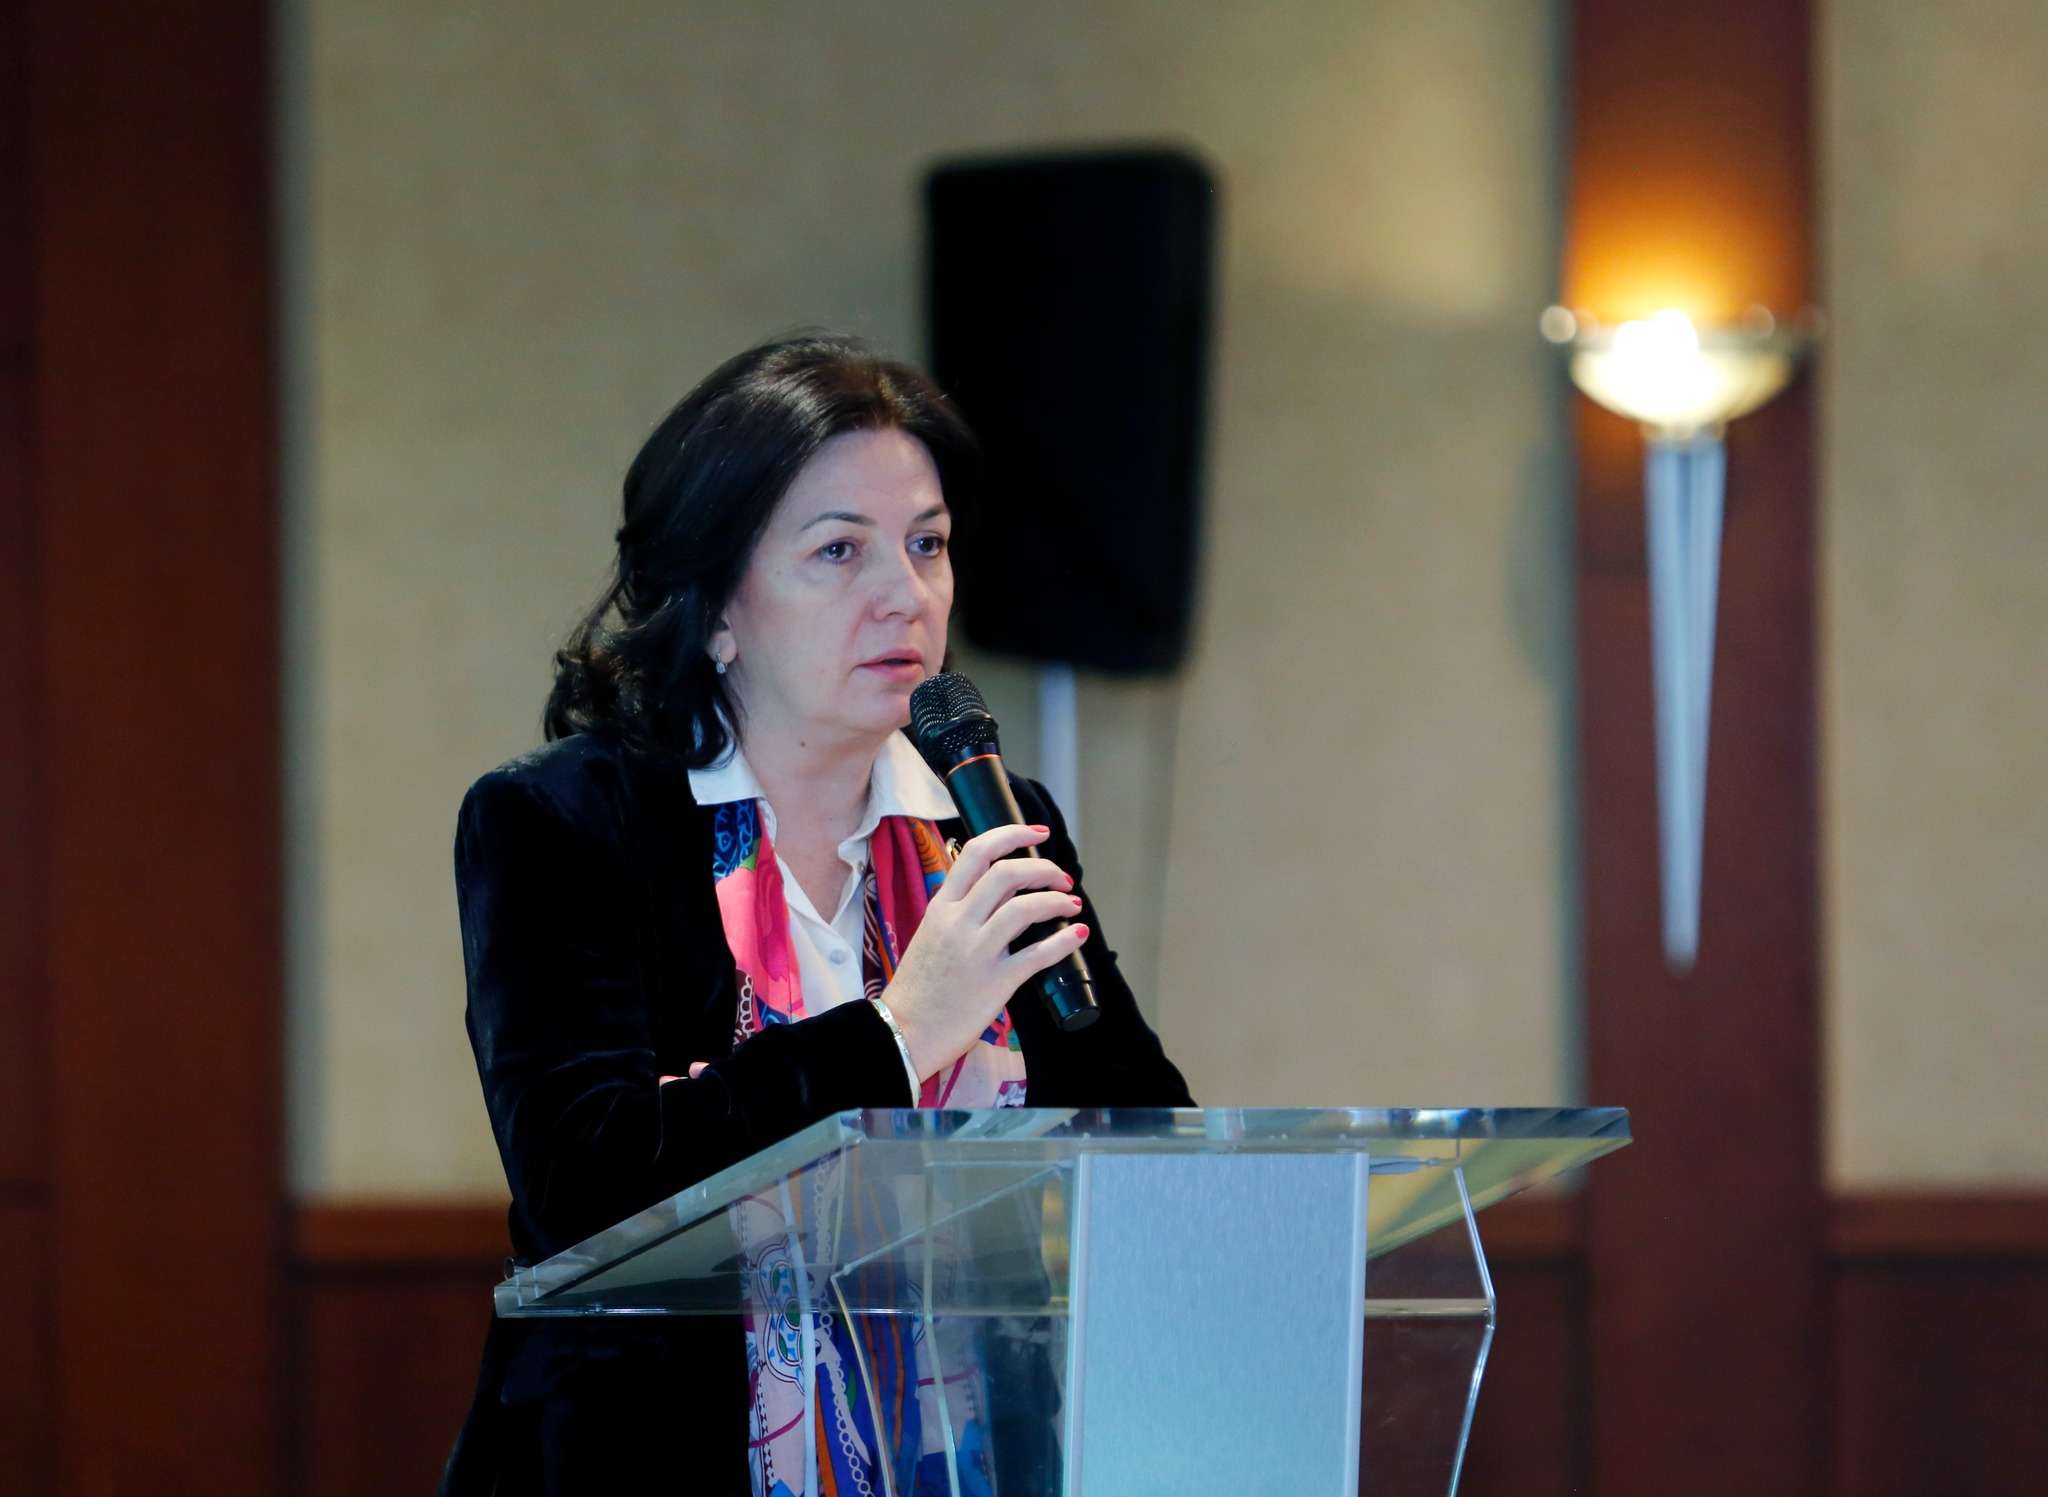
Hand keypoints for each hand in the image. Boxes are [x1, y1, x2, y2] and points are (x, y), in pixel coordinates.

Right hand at [881, 823, 1086, 1082]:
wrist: (903, 1031)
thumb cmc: (918, 987)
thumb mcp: (930, 934)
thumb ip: (959, 912)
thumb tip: (998, 896)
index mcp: (941, 906)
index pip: (978, 852)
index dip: (1013, 834)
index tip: (1038, 833)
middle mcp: (958, 922)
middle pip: (1008, 873)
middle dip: (1044, 868)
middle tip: (1061, 879)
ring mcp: (977, 952)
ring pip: (1026, 908)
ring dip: (1057, 901)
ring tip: (1071, 904)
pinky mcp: (995, 982)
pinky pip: (1037, 954)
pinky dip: (1063, 940)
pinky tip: (1076, 935)